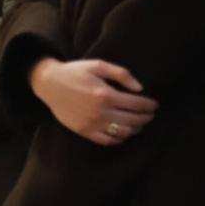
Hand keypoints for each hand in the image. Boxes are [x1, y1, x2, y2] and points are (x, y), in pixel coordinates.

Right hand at [28, 58, 157, 145]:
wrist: (49, 84)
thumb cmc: (75, 72)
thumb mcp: (98, 65)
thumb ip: (121, 74)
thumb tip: (139, 88)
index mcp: (105, 94)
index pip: (136, 104)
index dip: (149, 106)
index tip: (155, 105)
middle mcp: (100, 112)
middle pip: (133, 120)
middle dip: (146, 118)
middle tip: (150, 115)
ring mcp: (92, 124)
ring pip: (123, 132)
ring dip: (135, 129)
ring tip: (139, 123)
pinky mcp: (85, 131)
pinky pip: (108, 140)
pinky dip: (120, 138)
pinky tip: (124, 132)